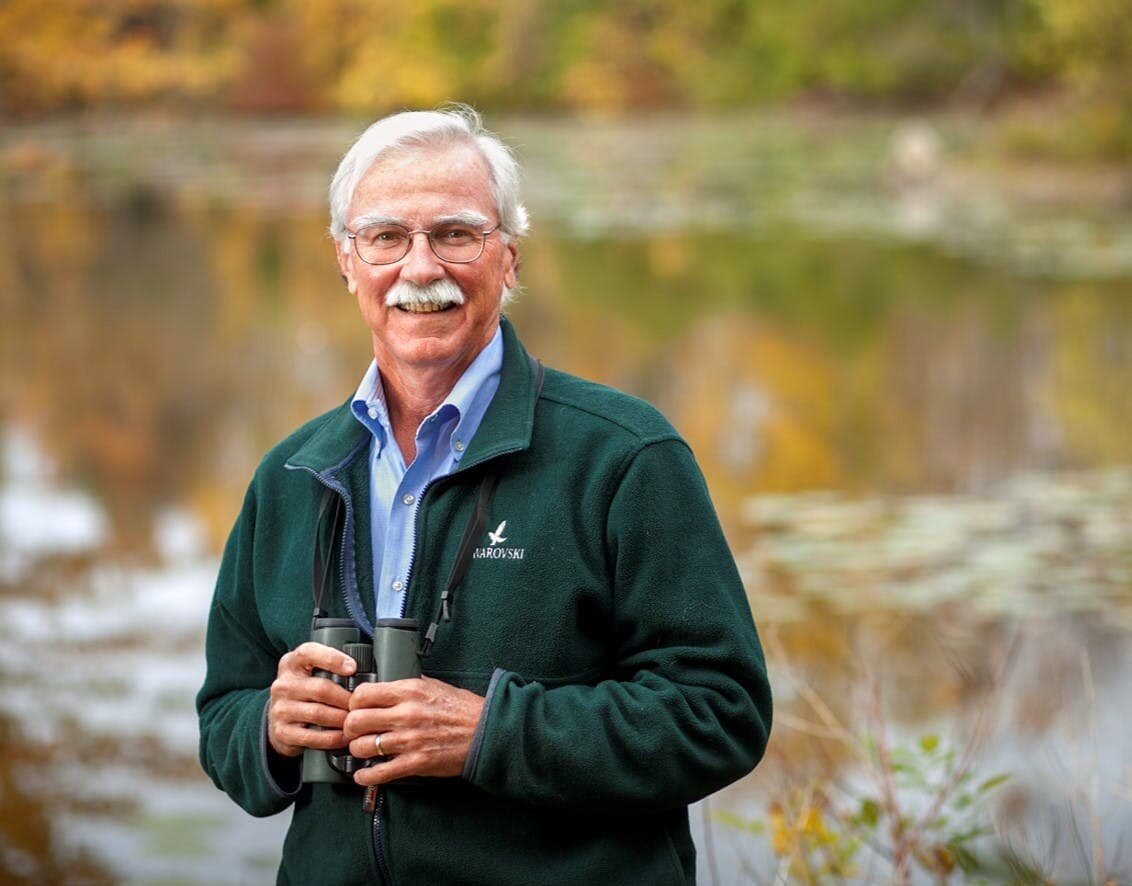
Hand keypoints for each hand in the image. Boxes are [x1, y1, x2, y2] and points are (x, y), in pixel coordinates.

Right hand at [267, 642, 357, 757]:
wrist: (279, 721)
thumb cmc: (305, 692)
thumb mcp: (311, 673)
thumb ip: (330, 668)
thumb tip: (365, 672)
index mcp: (291, 663)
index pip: (308, 653)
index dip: (332, 658)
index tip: (353, 667)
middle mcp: (282, 685)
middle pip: (320, 688)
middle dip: (346, 698)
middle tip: (361, 705)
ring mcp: (280, 709)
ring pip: (318, 713)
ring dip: (342, 719)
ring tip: (356, 721)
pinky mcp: (282, 732)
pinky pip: (313, 736)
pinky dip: (333, 738)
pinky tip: (345, 737)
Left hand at [343, 676, 484, 784]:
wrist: (486, 731)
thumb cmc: (462, 709)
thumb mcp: (433, 686)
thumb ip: (406, 687)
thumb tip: (385, 688)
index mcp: (409, 691)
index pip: (362, 694)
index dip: (353, 703)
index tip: (355, 708)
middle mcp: (405, 714)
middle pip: (355, 721)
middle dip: (350, 728)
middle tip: (354, 731)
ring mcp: (409, 740)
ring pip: (362, 747)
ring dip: (357, 751)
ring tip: (362, 751)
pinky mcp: (415, 763)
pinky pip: (379, 773)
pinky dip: (366, 776)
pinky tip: (364, 774)